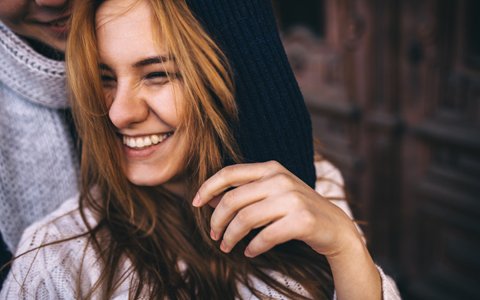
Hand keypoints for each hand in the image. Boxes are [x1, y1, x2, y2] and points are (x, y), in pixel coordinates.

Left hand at [192, 161, 361, 257]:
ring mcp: (292, 199)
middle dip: (217, 220)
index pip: (230, 173)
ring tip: (227, 247)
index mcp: (270, 168)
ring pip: (245, 219)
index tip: (196, 203)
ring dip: (231, 237)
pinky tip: (250, 252)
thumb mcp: (272, 193)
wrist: (335, 226)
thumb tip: (211, 199)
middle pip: (233, 200)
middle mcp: (280, 179)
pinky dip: (253, 247)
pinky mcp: (302, 220)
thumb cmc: (297, 209)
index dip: (208, 187)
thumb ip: (245, 192)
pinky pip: (265, 236)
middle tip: (214, 235)